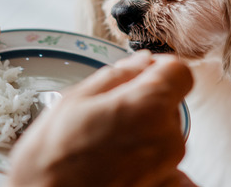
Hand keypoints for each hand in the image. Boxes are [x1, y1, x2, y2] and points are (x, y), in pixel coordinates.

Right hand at [6, 51, 195, 186]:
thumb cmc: (51, 159)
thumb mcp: (75, 100)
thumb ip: (118, 75)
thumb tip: (142, 61)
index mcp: (149, 107)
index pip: (179, 72)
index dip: (159, 69)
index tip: (141, 75)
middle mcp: (168, 139)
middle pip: (170, 105)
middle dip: (145, 103)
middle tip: (107, 116)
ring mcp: (169, 168)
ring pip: (165, 134)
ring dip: (143, 133)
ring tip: (105, 145)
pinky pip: (165, 165)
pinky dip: (147, 162)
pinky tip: (118, 166)